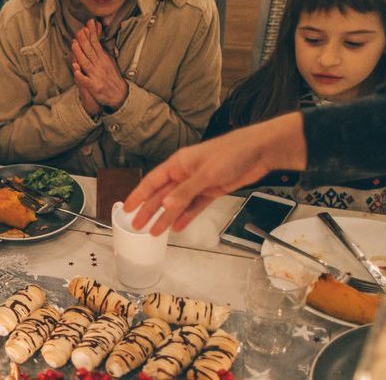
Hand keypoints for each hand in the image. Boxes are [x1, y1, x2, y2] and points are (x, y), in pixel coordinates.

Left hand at [70, 20, 127, 109]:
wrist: (120, 95)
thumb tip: (97, 37)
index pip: (96, 43)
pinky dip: (80, 75)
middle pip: (90, 51)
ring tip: (74, 44)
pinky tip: (75, 69)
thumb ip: (102, 49)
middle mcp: (100, 65)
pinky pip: (85, 80)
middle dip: (84, 40)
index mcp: (103, 59)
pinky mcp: (94, 86)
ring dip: (79, 53)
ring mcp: (96, 76)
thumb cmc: (112, 77)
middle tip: (79, 30)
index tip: (88, 22)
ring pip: (86, 63)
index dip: (91, 33)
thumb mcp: (109, 61)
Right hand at [122, 112, 307, 235]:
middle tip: (137, 226)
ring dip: (166, 217)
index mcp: (179, 164)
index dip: (138, 195)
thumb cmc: (230, 153)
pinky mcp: (212, 190)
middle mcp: (185, 173)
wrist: (258, 152)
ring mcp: (198, 183)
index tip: (127, 207)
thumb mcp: (206, 174)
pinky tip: (178, 227)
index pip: (152, 181)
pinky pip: (195, 206)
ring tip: (155, 232)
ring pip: (178, 203)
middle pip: (162, 195)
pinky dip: (187, 216)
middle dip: (149, 211)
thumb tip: (165, 206)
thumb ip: (185, 191)